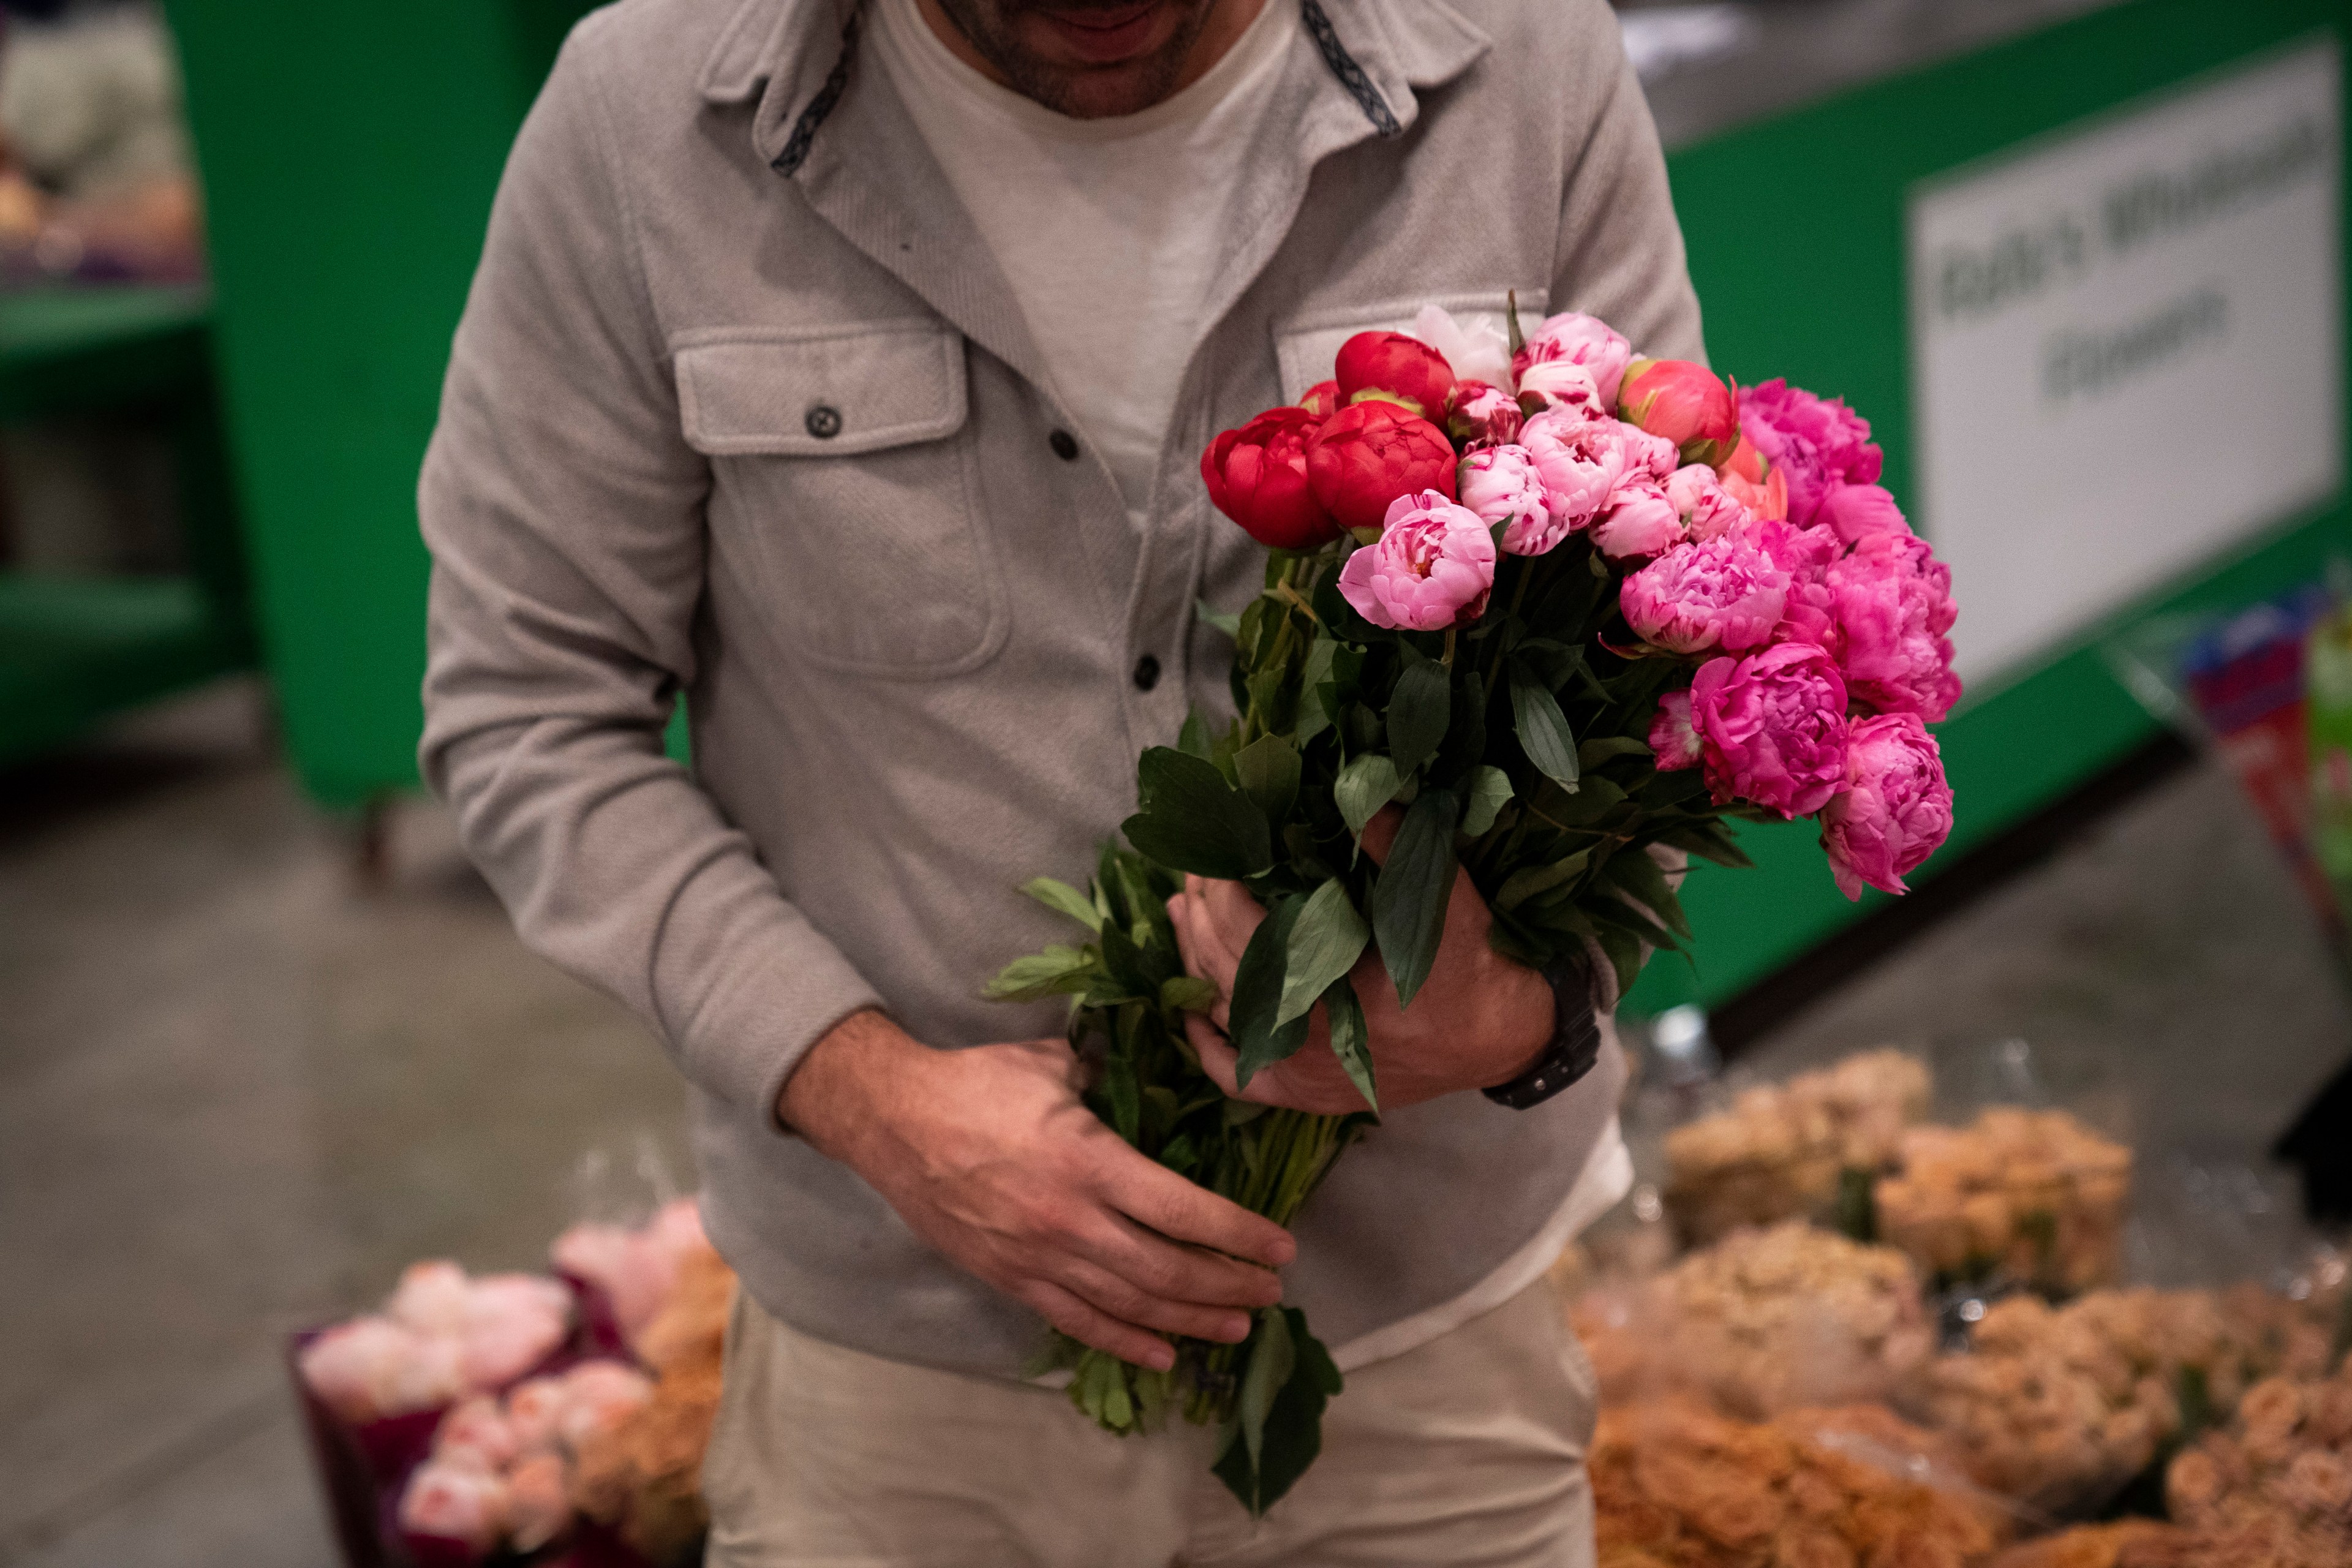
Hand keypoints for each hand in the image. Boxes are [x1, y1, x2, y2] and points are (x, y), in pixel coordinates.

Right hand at [779, 1011, 1296, 1369]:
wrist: (893, 1119)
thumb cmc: (978, 1082)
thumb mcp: (1055, 1064)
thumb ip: (1113, 1077)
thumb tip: (1161, 1073)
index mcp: (1090, 1161)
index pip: (1184, 1211)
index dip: (1239, 1235)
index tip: (1281, 1249)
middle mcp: (1071, 1220)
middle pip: (1167, 1270)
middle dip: (1228, 1286)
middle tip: (1271, 1292)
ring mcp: (1038, 1258)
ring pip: (1130, 1305)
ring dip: (1189, 1320)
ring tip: (1237, 1325)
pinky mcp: (1011, 1279)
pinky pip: (1077, 1322)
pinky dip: (1124, 1342)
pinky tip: (1162, 1354)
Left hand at [1166, 807, 1553, 1114]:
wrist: (1500, 1038)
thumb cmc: (1470, 967)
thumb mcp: (1444, 900)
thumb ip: (1396, 848)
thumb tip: (1358, 792)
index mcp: (1327, 992)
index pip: (1244, 931)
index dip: (1219, 887)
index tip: (1213, 850)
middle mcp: (1302, 1040)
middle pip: (1220, 968)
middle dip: (1200, 913)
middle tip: (1193, 869)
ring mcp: (1297, 1073)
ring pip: (1220, 1013)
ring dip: (1191, 959)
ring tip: (1181, 911)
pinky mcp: (1302, 1094)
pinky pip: (1233, 1074)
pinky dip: (1205, 1042)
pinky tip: (1191, 1010)